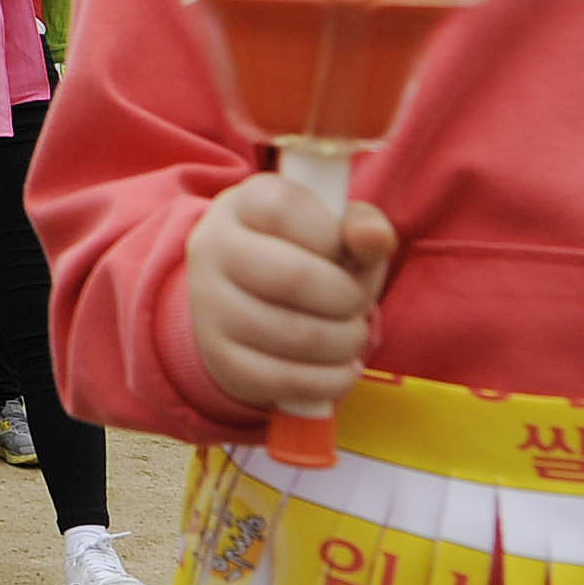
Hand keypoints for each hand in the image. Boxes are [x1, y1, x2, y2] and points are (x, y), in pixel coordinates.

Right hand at [183, 168, 395, 417]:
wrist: (244, 304)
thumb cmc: (303, 256)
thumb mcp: (334, 230)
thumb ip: (362, 227)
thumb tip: (373, 238)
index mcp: (242, 204)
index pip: (285, 210)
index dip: (331, 236)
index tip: (345, 253)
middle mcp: (213, 249)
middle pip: (292, 277)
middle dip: (346, 297)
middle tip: (358, 304)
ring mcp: (210, 306)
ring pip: (293, 334)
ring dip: (344, 342)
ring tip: (352, 336)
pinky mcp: (219, 357)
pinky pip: (283, 379)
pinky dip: (329, 380)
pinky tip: (341, 368)